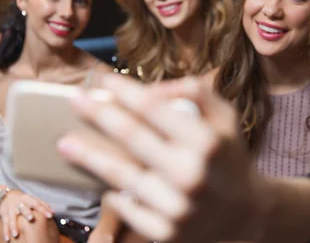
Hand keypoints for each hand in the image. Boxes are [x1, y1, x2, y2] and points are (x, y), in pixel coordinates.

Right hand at [0, 190, 53, 240]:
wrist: (6, 196)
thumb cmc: (24, 200)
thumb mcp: (33, 199)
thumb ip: (43, 205)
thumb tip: (54, 213)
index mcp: (28, 200)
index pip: (37, 204)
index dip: (44, 209)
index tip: (50, 215)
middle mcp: (20, 204)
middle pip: (24, 209)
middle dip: (27, 213)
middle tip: (31, 219)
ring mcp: (11, 210)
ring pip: (12, 219)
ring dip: (14, 227)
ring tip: (16, 234)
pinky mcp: (4, 216)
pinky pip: (5, 224)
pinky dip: (5, 232)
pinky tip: (7, 239)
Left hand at [58, 75, 265, 242]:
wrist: (244, 213)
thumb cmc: (228, 156)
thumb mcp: (225, 117)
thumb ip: (196, 92)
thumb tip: (152, 90)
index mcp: (206, 141)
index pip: (154, 108)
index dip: (124, 92)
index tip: (104, 82)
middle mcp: (191, 173)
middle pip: (131, 137)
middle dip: (98, 114)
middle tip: (74, 100)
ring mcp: (177, 206)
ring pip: (121, 175)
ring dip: (88, 156)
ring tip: (65, 142)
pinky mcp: (166, 233)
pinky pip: (128, 208)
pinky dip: (113, 194)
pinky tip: (104, 182)